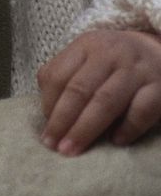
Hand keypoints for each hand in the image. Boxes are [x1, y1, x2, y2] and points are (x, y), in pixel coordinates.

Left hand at [38, 28, 160, 154]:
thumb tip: (49, 117)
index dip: (48, 107)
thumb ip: (65, 79)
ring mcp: (137, 69)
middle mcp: (111, 53)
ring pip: (106, 101)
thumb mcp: (86, 59)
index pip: (57, 76)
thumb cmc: (112, 63)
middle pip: (80, 90)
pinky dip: (127, 128)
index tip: (46, 133)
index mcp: (86, 45)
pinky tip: (115, 141)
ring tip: (74, 150)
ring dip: (86, 129)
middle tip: (55, 147)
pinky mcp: (160, 86)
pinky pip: (141, 111)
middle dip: (63, 122)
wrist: (157, 51)